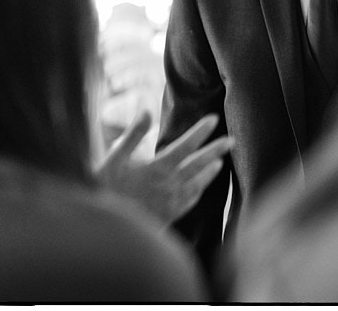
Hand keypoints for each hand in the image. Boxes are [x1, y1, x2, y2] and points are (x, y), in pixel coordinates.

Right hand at [96, 112, 231, 224]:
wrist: (105, 229)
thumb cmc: (106, 189)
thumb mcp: (114, 158)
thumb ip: (133, 134)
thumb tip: (146, 110)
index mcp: (158, 168)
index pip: (186, 145)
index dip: (201, 131)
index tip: (213, 119)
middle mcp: (169, 185)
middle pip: (199, 164)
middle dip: (216, 150)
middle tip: (232, 140)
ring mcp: (171, 202)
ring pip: (198, 184)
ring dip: (210, 172)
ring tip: (219, 163)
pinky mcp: (168, 215)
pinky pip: (189, 201)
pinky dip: (197, 191)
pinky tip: (199, 189)